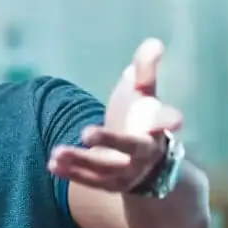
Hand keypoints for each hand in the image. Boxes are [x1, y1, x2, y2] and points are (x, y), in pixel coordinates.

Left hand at [48, 38, 183, 192]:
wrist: (142, 163)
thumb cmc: (140, 119)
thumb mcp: (142, 94)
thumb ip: (145, 71)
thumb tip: (153, 42)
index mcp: (157, 128)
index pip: (166, 121)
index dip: (170, 119)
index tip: (175, 120)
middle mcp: (145, 153)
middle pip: (131, 148)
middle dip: (110, 140)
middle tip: (87, 132)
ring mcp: (128, 172)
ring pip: (105, 168)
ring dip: (80, 160)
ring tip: (57, 152)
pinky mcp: (111, 185)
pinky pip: (90, 181)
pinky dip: (72, 173)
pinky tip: (52, 163)